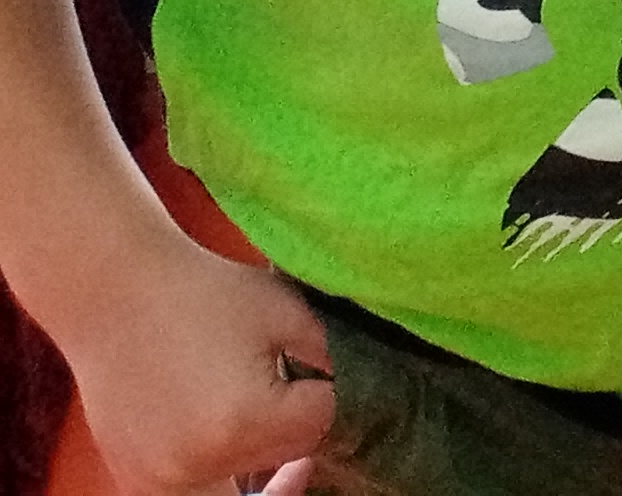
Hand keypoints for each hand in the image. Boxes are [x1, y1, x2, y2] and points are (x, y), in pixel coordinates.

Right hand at [60, 228, 329, 495]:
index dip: (334, 396)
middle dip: (301, 431)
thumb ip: (332, 354)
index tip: (326, 373)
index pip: (320, 427)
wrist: (115, 295)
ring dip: (261, 468)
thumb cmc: (204, 293)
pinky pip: (194, 492)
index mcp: (244, 423)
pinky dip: (217, 478)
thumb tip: (359, 382)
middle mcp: (199, 464)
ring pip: (238, 491)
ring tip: (270, 431)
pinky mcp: (137, 479)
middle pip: (280, 462)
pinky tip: (229, 441)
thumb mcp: (287, 311)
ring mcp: (161, 479)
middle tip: (305, 399)